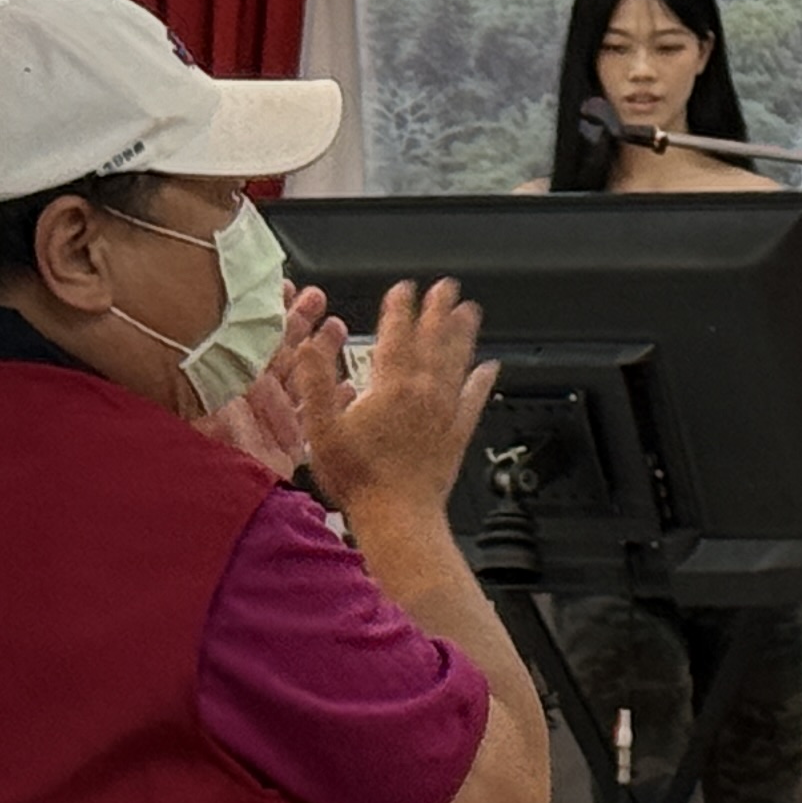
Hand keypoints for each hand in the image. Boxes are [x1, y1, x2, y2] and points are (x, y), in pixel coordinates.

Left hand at [195, 282, 348, 482]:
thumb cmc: (212, 443)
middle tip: (316, 297)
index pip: (251, 336)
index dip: (267, 309)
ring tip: (337, 328)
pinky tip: (349, 386)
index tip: (282, 285)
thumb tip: (237, 328)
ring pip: (301, 379)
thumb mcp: (216, 389)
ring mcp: (270, 421)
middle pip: (279, 352)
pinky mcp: (288, 446)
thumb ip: (231, 364)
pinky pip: (316, 418)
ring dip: (322, 353)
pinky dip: (336, 402)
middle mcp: (249, 398)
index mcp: (228, 380)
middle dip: (299, 322)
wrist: (225, 490)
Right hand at [308, 279, 499, 520]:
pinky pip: (475, 399)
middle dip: (438, 310)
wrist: (398, 515)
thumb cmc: (358, 478)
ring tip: (470, 312)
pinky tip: (490, 367)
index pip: (396, 335)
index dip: (400, 309)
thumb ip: (316, 382)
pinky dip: (483, 381)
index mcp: (390, 387)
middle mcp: (423, 393)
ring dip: (463, 335)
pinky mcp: (458, 433)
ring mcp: (444, 412)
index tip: (404, 288)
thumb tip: (310, 344)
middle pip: (433, 341)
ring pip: (457, 362)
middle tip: (447, 287)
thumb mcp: (322, 428)